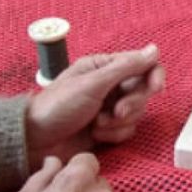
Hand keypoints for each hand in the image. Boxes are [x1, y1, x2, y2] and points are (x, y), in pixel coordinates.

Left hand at [26, 44, 164, 169]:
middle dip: (132, 104)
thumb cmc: (57, 106)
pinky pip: (127, 130)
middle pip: (143, 91)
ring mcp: (110, 108)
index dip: (154, 75)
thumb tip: (155, 49)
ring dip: (119, 122)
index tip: (156, 88)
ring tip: (97, 125)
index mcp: (105, 67)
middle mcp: (110, 85)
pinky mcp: (108, 129)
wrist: (34, 141)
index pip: (143, 65)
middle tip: (115, 112)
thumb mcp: (92, 83)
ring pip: (137, 113)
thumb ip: (125, 67)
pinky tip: (96, 135)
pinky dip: (114, 135)